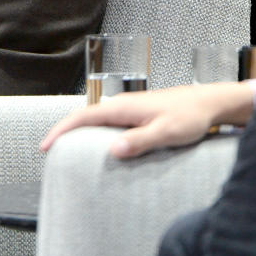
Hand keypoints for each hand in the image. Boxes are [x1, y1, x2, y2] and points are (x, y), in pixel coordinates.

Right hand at [40, 82, 255, 158]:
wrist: (211, 103)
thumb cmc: (191, 116)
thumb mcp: (167, 132)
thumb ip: (140, 140)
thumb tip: (113, 150)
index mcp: (122, 108)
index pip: (82, 117)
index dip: (61, 131)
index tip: (45, 146)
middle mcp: (121, 106)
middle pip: (83, 117)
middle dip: (64, 132)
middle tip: (50, 152)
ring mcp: (128, 110)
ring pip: (95, 120)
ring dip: (78, 133)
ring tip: (67, 150)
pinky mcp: (137, 115)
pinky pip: (107, 124)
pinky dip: (94, 133)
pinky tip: (98, 146)